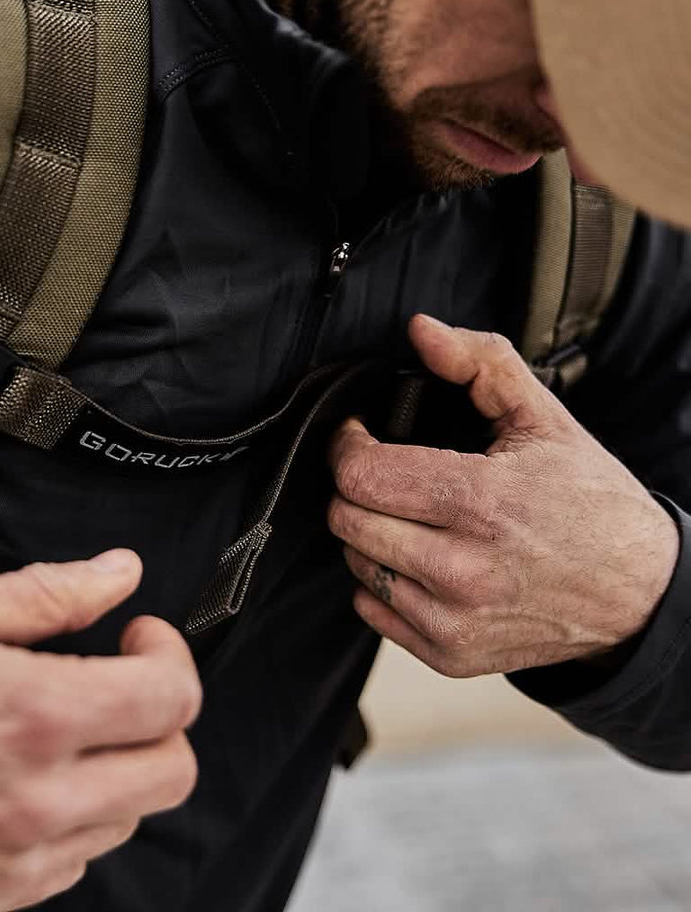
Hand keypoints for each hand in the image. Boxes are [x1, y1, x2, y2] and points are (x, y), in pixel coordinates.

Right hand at [0, 549, 200, 910]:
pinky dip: (73, 819)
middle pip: (172, 772)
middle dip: (162, 718)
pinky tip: (31, 780)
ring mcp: (11, 862)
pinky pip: (71, 865)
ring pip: (128, 820)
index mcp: (33, 715)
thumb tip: (119, 574)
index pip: (169, 701)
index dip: (169, 655)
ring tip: (66, 728)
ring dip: (119, 768)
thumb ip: (55, 592)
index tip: (140, 637)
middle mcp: (34, 800)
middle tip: (122, 682)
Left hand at [327, 314, 679, 677]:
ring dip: (368, 531)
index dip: (347, 444)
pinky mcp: (450, 655)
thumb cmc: (588, 501)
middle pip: (346, 518)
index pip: (361, 474)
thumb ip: (480, 362)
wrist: (639, 595)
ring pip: (354, 561)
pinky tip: (420, 557)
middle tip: (384, 472)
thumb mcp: (544, 418)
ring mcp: (454, 619)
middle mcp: (462, 568)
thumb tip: (420, 330)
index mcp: (482, 501)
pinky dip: (382, 578)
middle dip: (354, 485)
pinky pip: (371, 608)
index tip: (361, 434)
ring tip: (410, 514)